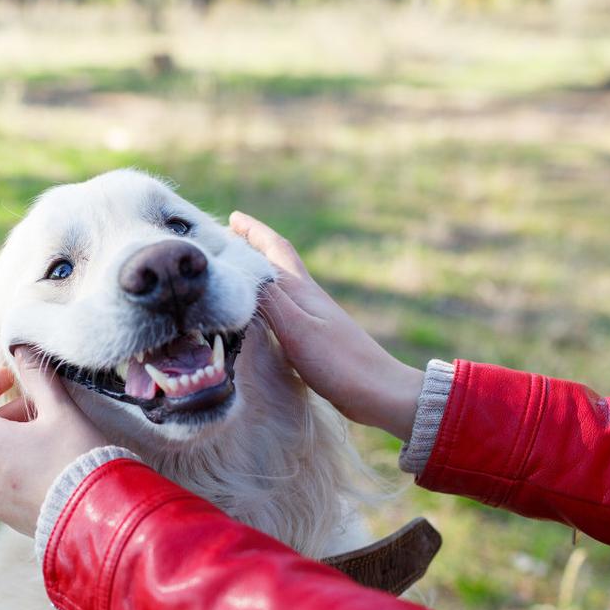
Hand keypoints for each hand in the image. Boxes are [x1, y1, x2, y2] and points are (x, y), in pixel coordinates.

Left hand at [0, 348, 108, 535]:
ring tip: (53, 442)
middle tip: (46, 412)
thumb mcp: (61, 410)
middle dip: (11, 415)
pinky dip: (21, 469)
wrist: (98, 516)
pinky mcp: (7, 517)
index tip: (11, 379)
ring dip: (16, 443)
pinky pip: (6, 484)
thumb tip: (22, 349)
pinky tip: (53, 470)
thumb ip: (37, 376)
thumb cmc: (79, 457)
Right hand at [230, 211, 423, 440]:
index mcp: (303, 290)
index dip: (254, 232)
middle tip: (231, 237)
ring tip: (238, 271)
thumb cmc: (338, 361)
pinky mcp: (316, 338)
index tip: (234, 217)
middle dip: (255, 246)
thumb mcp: (297, 328)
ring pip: (281, 285)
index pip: (274, 250)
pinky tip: (261, 313)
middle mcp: (308, 297)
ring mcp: (314, 317)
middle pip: (278, 262)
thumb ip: (269, 300)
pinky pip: (284, 308)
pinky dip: (267, 301)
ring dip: (259, 273)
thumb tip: (240, 271)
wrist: (378, 391)